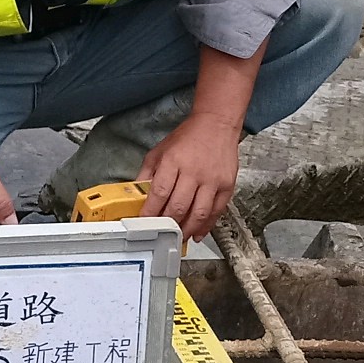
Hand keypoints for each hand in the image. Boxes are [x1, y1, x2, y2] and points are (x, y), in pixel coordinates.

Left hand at [136, 111, 243, 239]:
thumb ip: (147, 172)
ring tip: (178, 238)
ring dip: (186, 230)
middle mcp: (194, 171)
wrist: (217, 125)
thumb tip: (136, 194)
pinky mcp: (226, 185)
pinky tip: (197, 233)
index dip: (151, 212)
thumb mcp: (160, 150)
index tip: (144, 223)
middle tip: (161, 234)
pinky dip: (206, 226)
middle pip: (178, 207)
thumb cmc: (188, 137)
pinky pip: (216, 211)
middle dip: (167, 224)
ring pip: (198, 213)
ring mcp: (212, 180)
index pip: (160, 193)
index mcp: (174, 161)